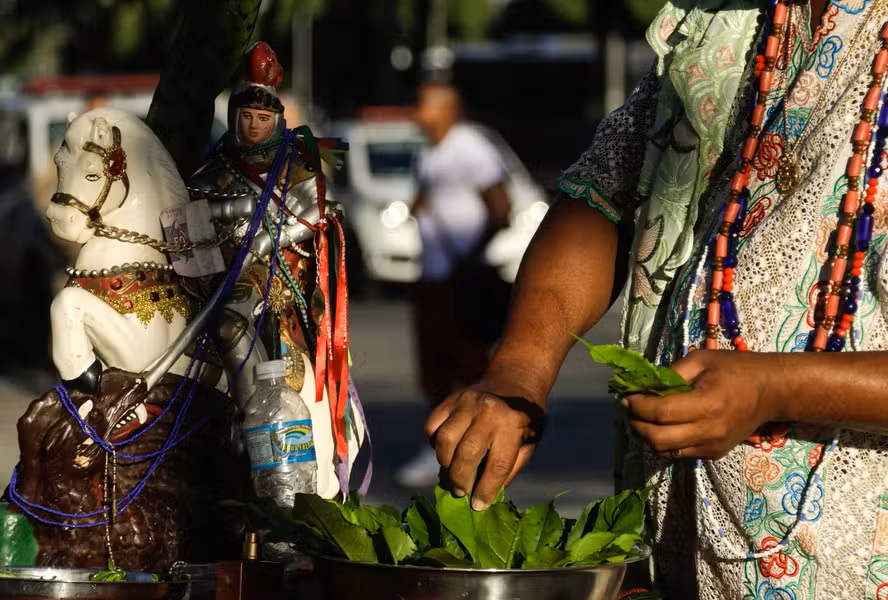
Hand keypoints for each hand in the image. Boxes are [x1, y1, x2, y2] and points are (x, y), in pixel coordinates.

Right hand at [425, 378, 545, 510]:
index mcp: (513, 425)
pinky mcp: (451, 398)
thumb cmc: (525, 417)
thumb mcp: (529, 443)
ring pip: (444, 439)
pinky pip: (433, 425)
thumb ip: (510, 468)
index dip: (486, 489)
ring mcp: (466, 402)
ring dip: (444, 463)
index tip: (479, 505)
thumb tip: (485, 495)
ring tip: (451, 473)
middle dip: (460, 480)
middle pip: (466, 454)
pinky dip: (433, 442)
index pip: (497, 465)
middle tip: (461, 491)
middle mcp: (488, 412)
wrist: (516, 378)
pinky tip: (444, 450)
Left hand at [624, 350, 783, 459]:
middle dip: (636, 424)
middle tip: (629, 408)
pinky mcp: (714, 453)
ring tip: (641, 417)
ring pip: (665, 451)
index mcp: (707, 404)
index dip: (637, 406)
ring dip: (646, 436)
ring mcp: (712, 446)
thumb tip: (642, 385)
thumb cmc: (735, 369)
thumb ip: (671, 373)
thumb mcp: (702, 359)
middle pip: (658, 439)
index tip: (625, 396)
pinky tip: (661, 425)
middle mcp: (709, 430)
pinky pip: (678, 453)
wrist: (771, 391)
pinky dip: (663, 442)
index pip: (661, 413)